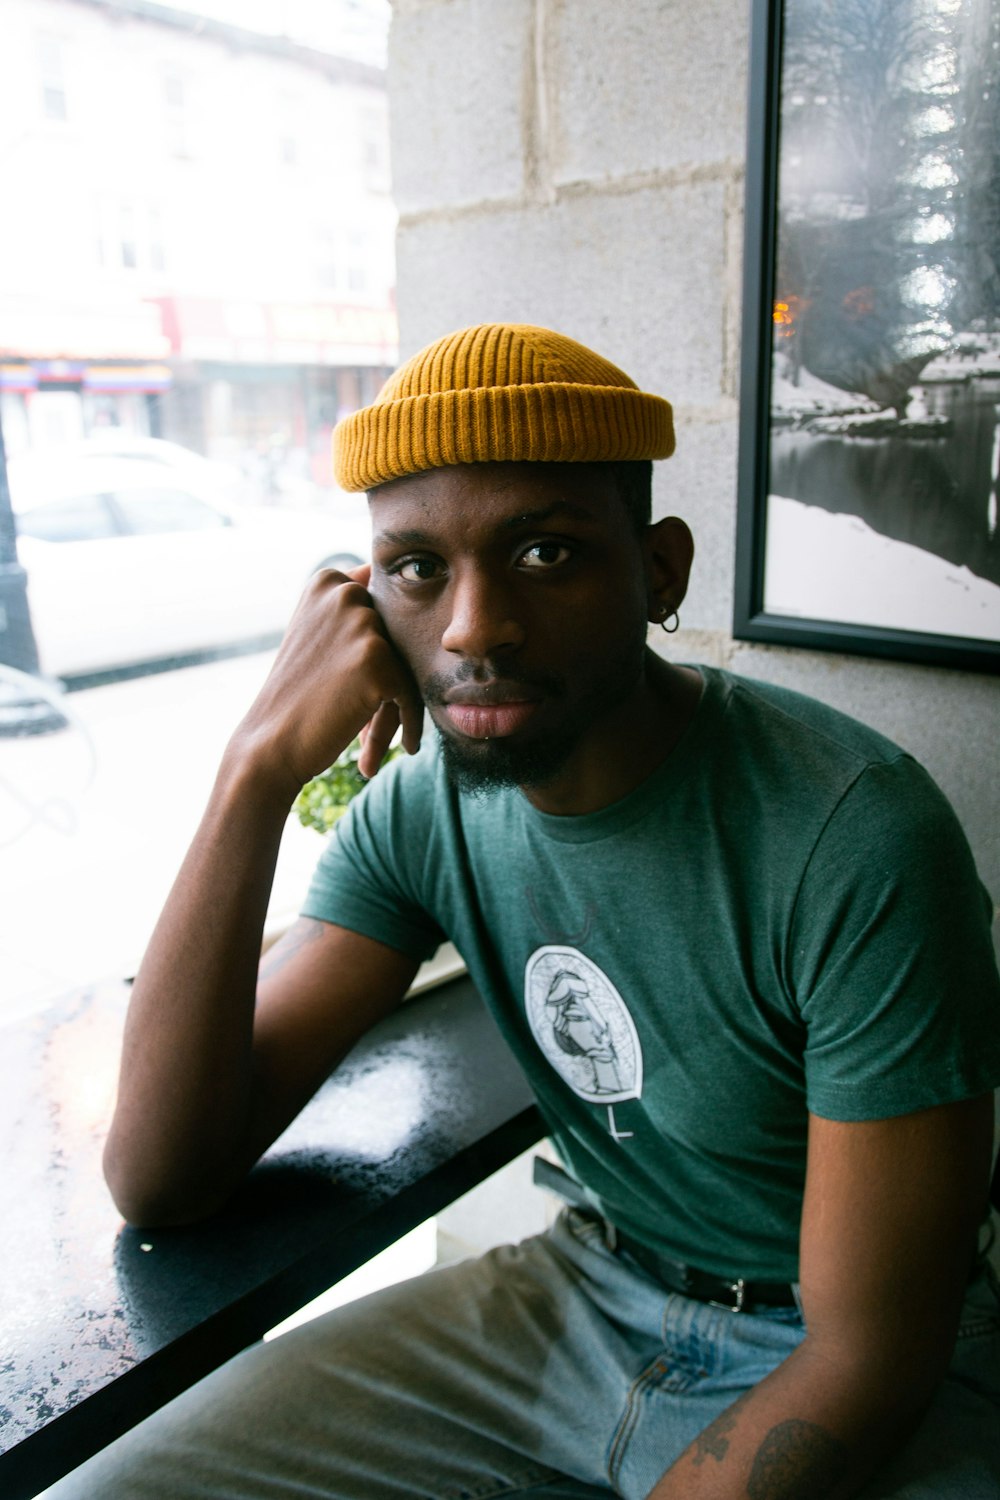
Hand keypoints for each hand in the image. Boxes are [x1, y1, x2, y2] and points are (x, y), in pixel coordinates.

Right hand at [232, 564, 423, 799]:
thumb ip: (350, 608)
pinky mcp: (377, 659)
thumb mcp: (315, 634)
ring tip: (375, 737)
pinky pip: (412, 693)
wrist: (270, 743)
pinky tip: (405, 747)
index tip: (368, 685)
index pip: (384, 607)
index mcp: (328, 581)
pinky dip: (410, 722)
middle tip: (375, 720)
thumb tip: (401, 578)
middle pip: (398, 638)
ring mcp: (361, 624)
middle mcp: (344, 593)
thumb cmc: (296, 695)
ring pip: (407, 667)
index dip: (381, 650)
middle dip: (393, 677)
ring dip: (399, 703)